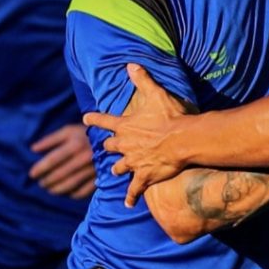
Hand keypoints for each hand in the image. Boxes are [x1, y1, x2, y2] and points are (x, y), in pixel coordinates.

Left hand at [29, 124, 95, 198]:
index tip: (32, 174)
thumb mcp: (69, 131)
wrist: (113, 137)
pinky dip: (74, 194)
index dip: (40, 168)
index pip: (53, 160)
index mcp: (75, 143)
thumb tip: (32, 149)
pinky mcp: (100, 176)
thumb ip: (50, 140)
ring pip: (71, 184)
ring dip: (57, 189)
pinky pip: (84, 190)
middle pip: (60, 174)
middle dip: (47, 181)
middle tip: (41, 183)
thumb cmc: (86, 133)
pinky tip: (67, 193)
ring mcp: (93, 168)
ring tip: (50, 189)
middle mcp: (84, 156)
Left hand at [83, 64, 194, 207]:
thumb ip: (142, 80)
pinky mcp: (144, 176)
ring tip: (116, 171)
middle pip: (110, 147)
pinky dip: (131, 197)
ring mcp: (133, 162)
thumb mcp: (155, 94)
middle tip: (108, 147)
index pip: (104, 120)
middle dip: (109, 146)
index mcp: (125, 126)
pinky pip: (134, 190)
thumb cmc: (169, 116)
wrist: (182, 140)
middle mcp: (125, 145)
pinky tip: (128, 203)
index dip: (94, 119)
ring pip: (119, 168)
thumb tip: (131, 64)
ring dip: (118, 168)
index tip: (85, 118)